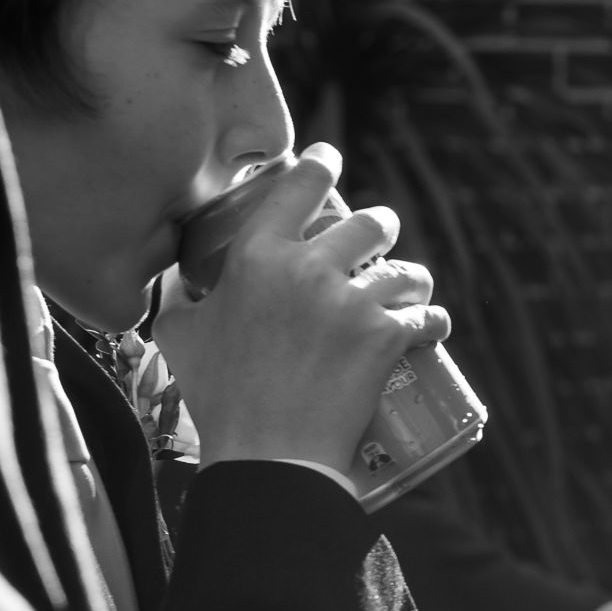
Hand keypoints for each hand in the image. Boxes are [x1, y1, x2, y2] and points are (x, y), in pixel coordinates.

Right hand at [155, 143, 449, 471]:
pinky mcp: (386, 338)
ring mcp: (352, 302)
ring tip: (412, 291)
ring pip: (406, 271)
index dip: (320, 165)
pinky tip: (433, 327)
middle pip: (369, 224)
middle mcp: (307, 269)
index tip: (330, 156)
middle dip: (382, 229)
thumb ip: (180, 298)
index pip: (297, 189)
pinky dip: (433, 322)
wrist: (266, 454)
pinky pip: (428, 317)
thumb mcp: (181, 335)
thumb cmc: (218, 397)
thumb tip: (178, 280)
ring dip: (413, 280)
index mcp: (256, 257)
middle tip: (381, 239)